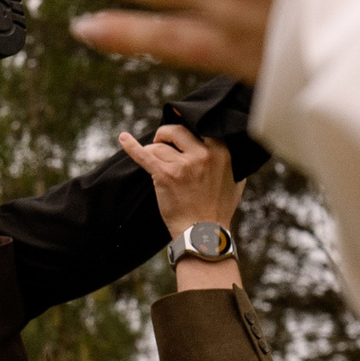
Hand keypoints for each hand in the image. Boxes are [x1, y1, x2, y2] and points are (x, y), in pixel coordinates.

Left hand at [118, 126, 240, 234]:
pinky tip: (123, 138)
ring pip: (159, 147)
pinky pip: (144, 155)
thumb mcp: (236, 181)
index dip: (185, 127)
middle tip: (161, 144)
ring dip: (153, 152)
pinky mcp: (165, 175)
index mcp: (220, 151)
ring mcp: (182, 164)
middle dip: (165, 135)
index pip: (199, 127)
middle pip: (175, 131)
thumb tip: (228, 148)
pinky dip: (131, 146)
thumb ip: (232, 162)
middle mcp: (202, 154)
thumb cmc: (219, 210)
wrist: (204, 233)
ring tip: (154, 160)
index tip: (176, 130)